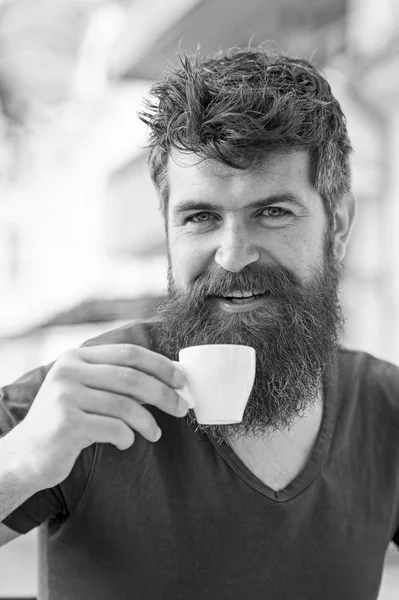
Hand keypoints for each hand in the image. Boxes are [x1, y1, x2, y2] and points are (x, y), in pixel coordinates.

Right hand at [17, 344, 186, 488]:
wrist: (26, 455)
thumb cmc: (66, 422)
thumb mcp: (86, 391)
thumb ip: (116, 381)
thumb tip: (169, 379)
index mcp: (76, 357)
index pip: (128, 353)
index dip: (159, 365)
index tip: (181, 379)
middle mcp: (69, 371)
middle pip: (131, 378)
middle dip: (163, 393)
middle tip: (182, 407)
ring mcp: (65, 397)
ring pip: (125, 405)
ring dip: (148, 422)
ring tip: (155, 434)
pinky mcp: (66, 424)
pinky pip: (113, 428)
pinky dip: (127, 437)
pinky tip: (125, 442)